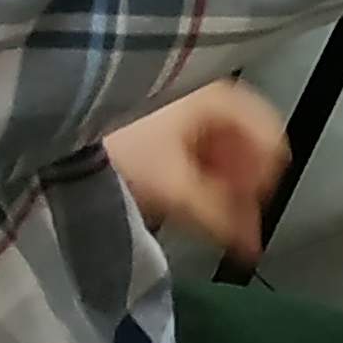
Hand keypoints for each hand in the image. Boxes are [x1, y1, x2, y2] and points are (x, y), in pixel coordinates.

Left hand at [110, 80, 290, 261]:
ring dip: (221, 186)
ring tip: (206, 215)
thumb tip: (250, 246)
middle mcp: (208, 96)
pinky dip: (199, 176)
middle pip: (246, 146)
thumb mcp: (178, 187)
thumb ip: (222, 218)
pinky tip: (186, 198)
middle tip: (232, 222)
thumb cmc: (123, 146)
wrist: (71, 130)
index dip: (265, 182)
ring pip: (222, 150)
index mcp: (221, 99)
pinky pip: (199, 149)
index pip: (270, 138)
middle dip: (242, 188)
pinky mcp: (164, 121)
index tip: (252, 212)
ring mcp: (185, 107)